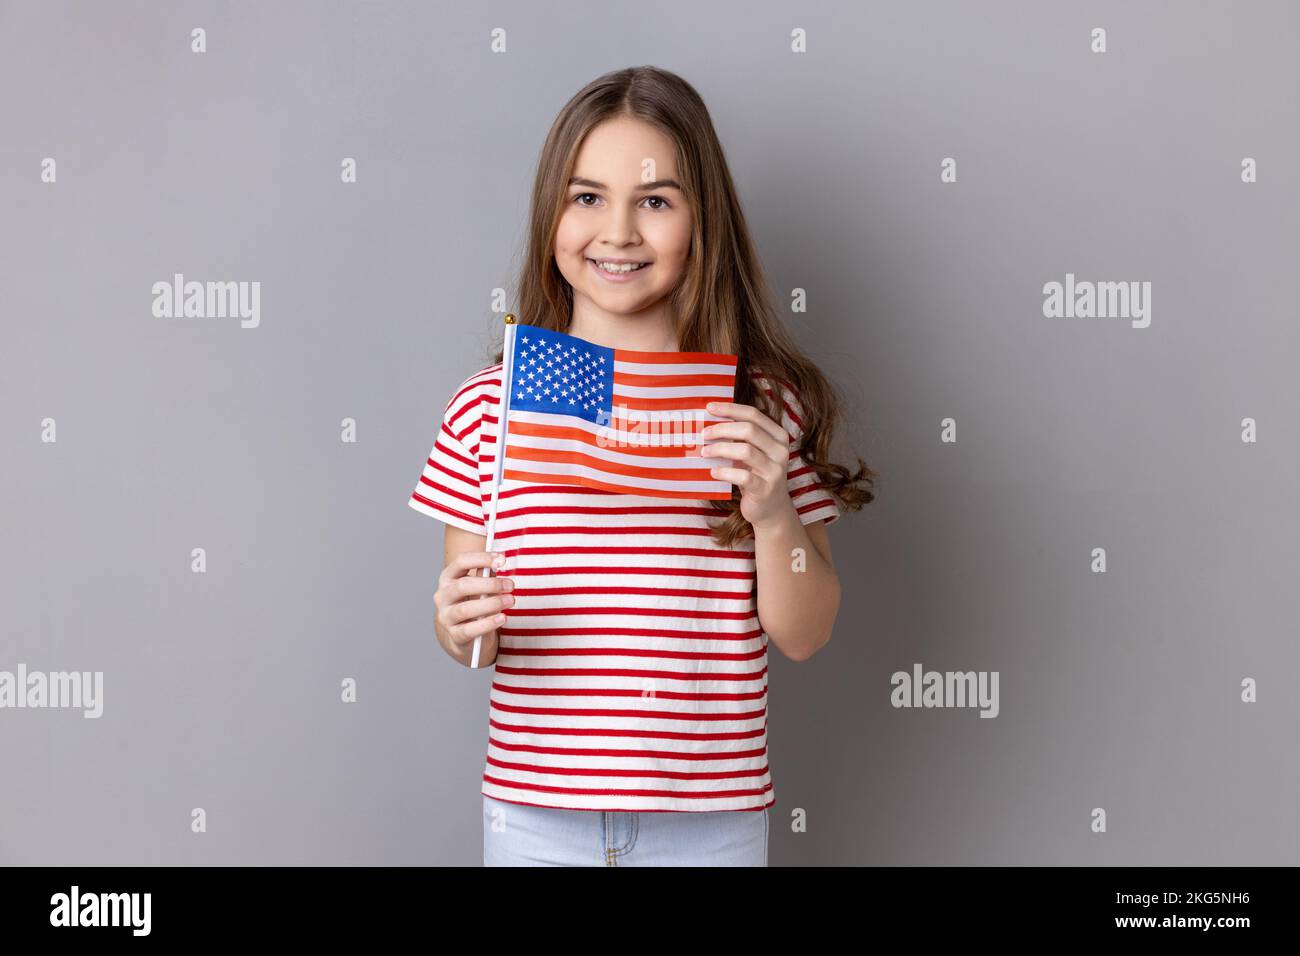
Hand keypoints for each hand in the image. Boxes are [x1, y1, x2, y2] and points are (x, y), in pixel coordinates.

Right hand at [434, 550, 513, 666]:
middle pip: (463, 585)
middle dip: (490, 584)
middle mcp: (443, 596)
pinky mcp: (455, 635)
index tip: (502, 559)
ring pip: (465, 609)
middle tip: (510, 585)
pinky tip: (502, 618)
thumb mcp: (480, 587)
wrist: (466, 634)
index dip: (482, 558)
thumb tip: (499, 560)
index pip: (461, 562)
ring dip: (491, 604)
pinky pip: (470, 630)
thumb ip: (487, 575)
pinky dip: (488, 623)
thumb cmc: (475, 603)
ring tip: (510, 601)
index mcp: (448, 578)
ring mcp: (446, 617)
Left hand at [692, 400, 797, 531]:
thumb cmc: (756, 475)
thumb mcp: (753, 452)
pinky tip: (713, 472)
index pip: (754, 415)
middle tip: (703, 433)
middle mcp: (780, 451)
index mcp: (778, 436)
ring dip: (720, 449)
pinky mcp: (765, 489)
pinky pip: (743, 476)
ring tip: (704, 452)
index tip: (709, 408)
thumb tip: (709, 420)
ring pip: (745, 451)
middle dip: (722, 429)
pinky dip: (724, 472)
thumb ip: (740, 437)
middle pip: (749, 430)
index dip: (730, 409)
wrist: (771, 509)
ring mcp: (775, 470)